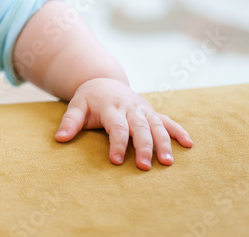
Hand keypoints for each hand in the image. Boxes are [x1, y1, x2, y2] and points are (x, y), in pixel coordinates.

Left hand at [54, 78, 192, 169]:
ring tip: (167, 162)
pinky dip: (178, 131)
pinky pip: (167, 120)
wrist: (103, 80)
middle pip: (139, 128)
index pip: (116, 127)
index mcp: (110, 107)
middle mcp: (129, 108)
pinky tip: (189, 144)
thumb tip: (60, 139)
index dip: (117, 144)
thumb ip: (70, 121)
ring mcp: (143, 109)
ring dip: (164, 143)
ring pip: (156, 125)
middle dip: (143, 147)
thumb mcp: (76, 106)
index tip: (116, 161)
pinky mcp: (151, 112)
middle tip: (145, 167)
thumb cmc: (89, 98)